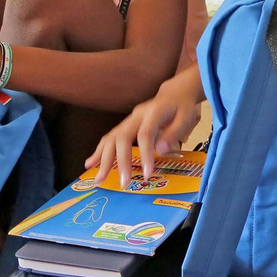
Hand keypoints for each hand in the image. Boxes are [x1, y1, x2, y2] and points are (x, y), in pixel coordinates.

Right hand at [84, 73, 204, 183]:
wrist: (173, 94)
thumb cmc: (182, 108)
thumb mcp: (186, 118)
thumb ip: (174, 133)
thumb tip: (160, 150)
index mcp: (153, 112)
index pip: (146, 134)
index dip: (145, 154)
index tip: (147, 174)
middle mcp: (136, 115)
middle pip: (122, 137)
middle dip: (120, 161)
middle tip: (123, 183)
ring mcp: (128, 120)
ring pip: (111, 137)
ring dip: (103, 159)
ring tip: (99, 178)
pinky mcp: (124, 125)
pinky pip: (109, 137)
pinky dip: (99, 151)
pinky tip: (90, 164)